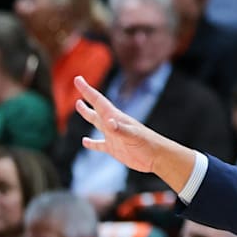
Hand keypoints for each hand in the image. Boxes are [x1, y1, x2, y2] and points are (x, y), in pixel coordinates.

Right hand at [73, 76, 194, 191]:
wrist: (158, 157)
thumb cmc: (148, 144)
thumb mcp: (133, 135)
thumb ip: (120, 129)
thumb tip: (108, 123)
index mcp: (116, 117)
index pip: (98, 101)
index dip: (87, 90)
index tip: (78, 79)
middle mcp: (113, 124)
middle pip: (96, 108)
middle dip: (87, 96)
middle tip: (79, 84)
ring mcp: (113, 136)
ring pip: (97, 123)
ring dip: (88, 114)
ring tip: (79, 106)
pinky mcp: (114, 149)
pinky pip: (100, 144)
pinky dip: (92, 143)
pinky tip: (85, 141)